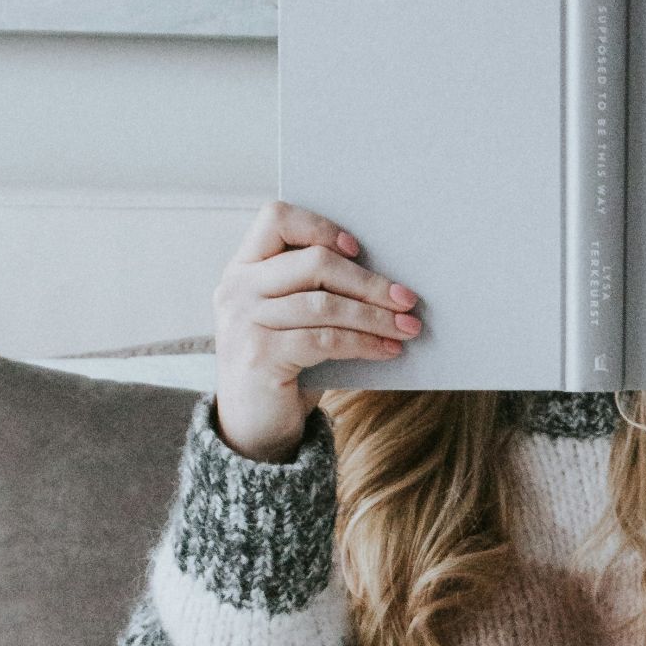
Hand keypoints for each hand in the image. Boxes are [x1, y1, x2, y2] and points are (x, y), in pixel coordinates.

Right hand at [212, 201, 421, 461]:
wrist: (252, 428)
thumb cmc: (284, 364)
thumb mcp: (291, 319)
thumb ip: (315, 290)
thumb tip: (387, 279)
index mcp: (243, 268)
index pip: (276, 218)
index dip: (320, 226)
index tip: (357, 248)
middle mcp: (237, 289)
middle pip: (314, 262)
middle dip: (369, 281)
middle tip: (407, 298)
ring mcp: (244, 322)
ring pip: (325, 304)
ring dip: (375, 316)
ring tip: (408, 328)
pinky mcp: (260, 356)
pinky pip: (326, 340)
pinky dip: (365, 343)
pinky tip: (388, 350)